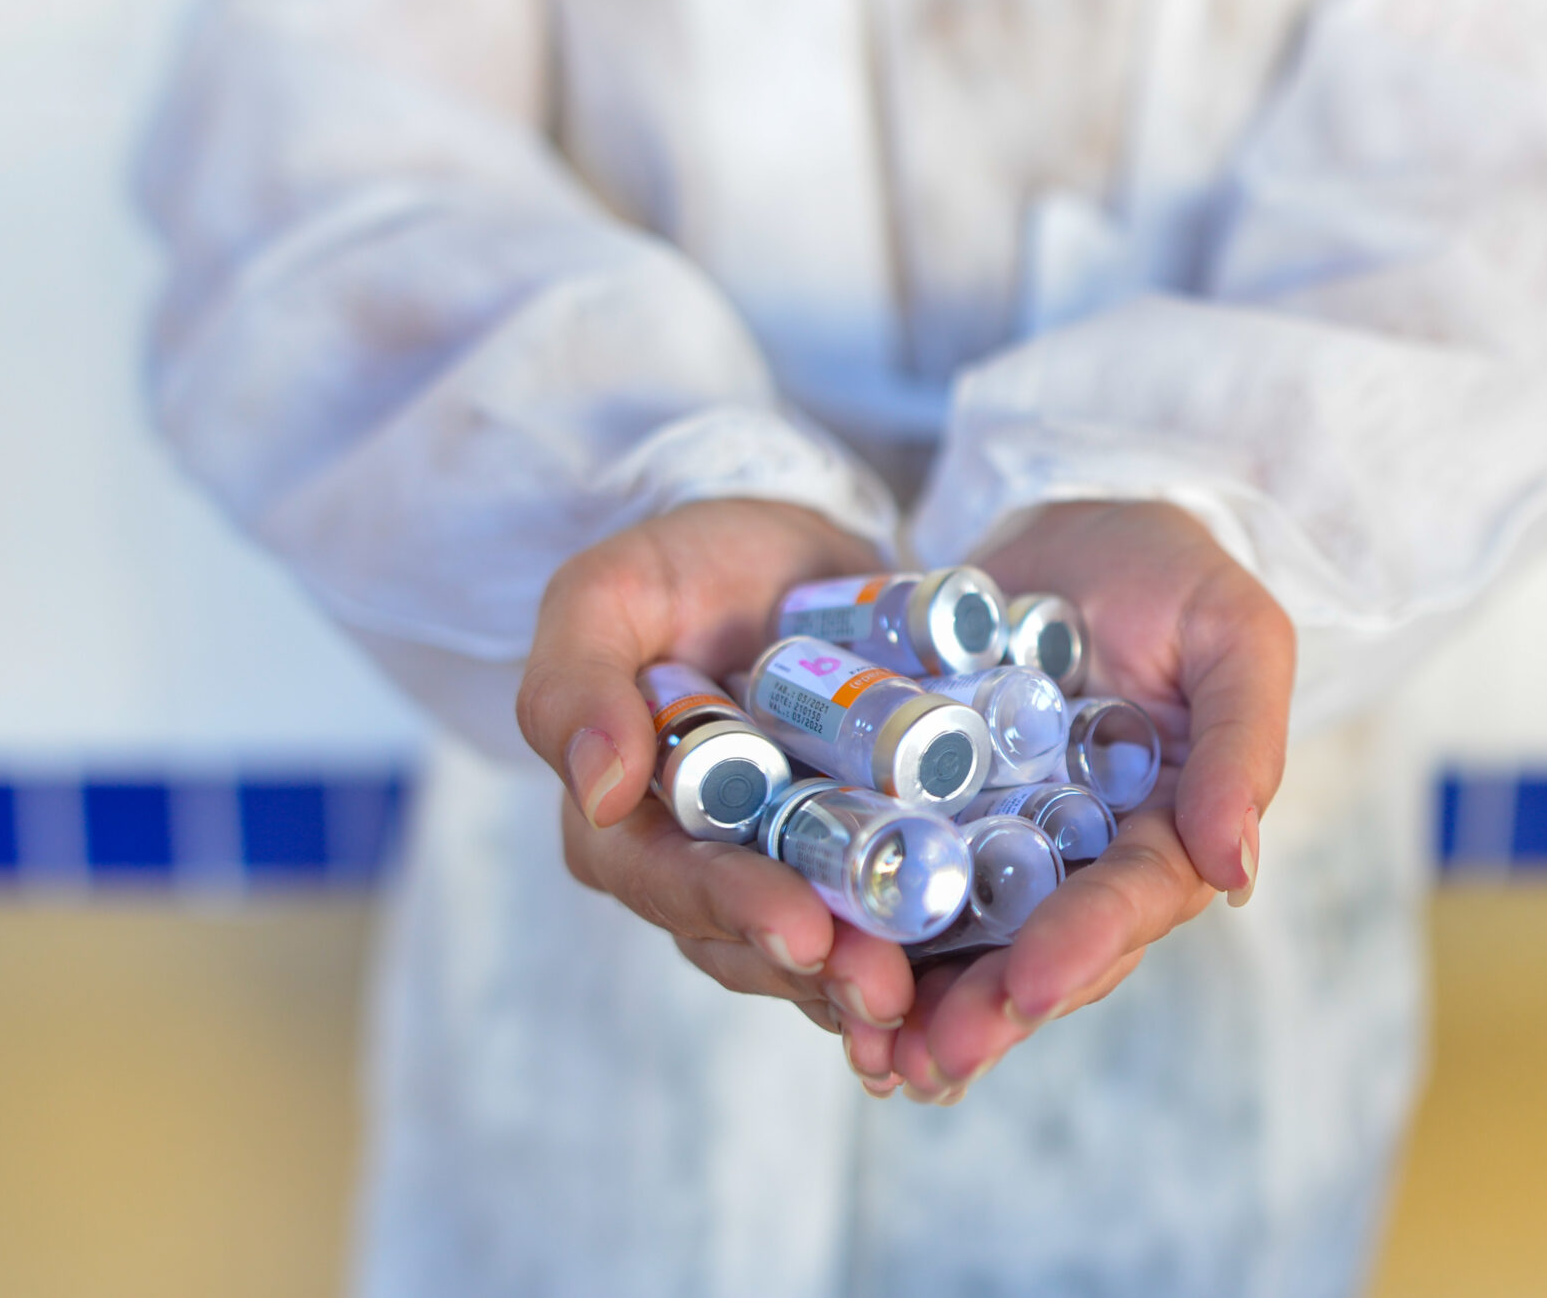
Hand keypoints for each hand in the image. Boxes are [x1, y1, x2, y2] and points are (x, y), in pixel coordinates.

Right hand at [516, 499, 920, 1094]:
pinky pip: (886, 917)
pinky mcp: (858, 856)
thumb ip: (575, 680)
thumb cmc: (684, 566)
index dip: (733, 909)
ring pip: (819, 948)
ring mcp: (784, 867)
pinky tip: (971, 979)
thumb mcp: (607, 594)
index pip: (669, 880)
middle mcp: (700, 865)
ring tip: (931, 998)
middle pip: (749, 939)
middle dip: (818, 968)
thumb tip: (596, 789)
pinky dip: (925, 955)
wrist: (788, 548)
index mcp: (624, 820)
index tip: (800, 928)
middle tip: (885, 988)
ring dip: (870, 979)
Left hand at [868, 502, 1295, 1102]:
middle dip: (985, 1012)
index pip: (1127, 902)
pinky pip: (895, 881)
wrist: (1070, 530)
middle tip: (924, 1061)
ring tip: (866, 1055)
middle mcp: (1078, 858)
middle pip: (1037, 951)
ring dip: (916, 1004)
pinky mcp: (927, 815)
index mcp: (1161, 831)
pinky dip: (863, 932)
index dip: (1081, 949)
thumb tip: (1236, 870)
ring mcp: (999, 843)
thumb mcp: (1233, 633)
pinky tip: (817, 980)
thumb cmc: (1171, 575)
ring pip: (962, 942)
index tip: (1030, 989)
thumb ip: (1242, 742)